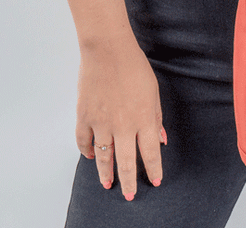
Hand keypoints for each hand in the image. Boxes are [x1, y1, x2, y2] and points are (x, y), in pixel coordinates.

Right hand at [76, 39, 166, 200]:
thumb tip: (161, 138)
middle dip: (129, 182)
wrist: (108, 50)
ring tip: (108, 184)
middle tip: (129, 196)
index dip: (154, 169)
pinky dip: (87, 152)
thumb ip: (156, 117)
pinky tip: (91, 157)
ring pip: (104, 158)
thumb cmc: (134, 66)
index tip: (155, 181)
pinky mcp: (84, 117)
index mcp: (144, 119)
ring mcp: (102, 123)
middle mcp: (124, 126)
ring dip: (106, 174)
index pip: (151, 153)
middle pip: (127, 162)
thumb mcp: (153, 91)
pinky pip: (84, 142)